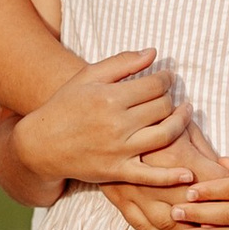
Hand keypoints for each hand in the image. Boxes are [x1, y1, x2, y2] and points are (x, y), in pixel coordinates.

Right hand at [9, 49, 188, 193]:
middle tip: (175, 96)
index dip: (166, 79)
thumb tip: (154, 53)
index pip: (154, 85)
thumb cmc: (65, 106)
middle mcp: (116, 123)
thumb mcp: (88, 77)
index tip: (168, 78)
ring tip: (186, 115)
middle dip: (173, 99)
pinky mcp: (116, 171)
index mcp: (109, 97)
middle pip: (162, 108)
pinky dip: (171, 176)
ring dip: (181, 124)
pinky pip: (150, 176)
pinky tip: (188, 173)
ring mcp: (118, 150)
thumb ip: (122, 63)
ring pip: (164, 135)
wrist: (40, 144)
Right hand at [103, 127, 220, 229]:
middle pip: (194, 208)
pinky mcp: (122, 199)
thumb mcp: (182, 126)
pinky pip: (142, 225)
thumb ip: (205, 150)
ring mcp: (139, 193)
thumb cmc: (150, 120)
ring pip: (169, 222)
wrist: (105, 121)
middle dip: (215, 224)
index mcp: (180, 158)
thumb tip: (228, 170)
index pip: (215, 183)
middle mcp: (160, 180)